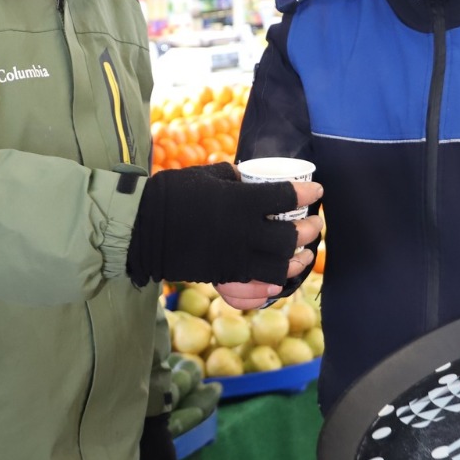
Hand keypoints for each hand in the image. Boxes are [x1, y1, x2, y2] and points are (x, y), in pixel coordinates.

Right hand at [127, 167, 323, 286]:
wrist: (142, 228)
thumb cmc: (173, 193)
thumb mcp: (208, 175)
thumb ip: (234, 177)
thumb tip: (248, 179)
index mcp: (242, 202)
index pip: (286, 197)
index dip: (306, 194)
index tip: (316, 191)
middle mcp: (244, 232)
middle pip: (290, 238)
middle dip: (308, 231)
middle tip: (314, 224)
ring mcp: (235, 257)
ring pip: (279, 267)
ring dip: (297, 260)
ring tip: (304, 254)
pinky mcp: (224, 274)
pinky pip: (257, 284)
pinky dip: (274, 281)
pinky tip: (281, 275)